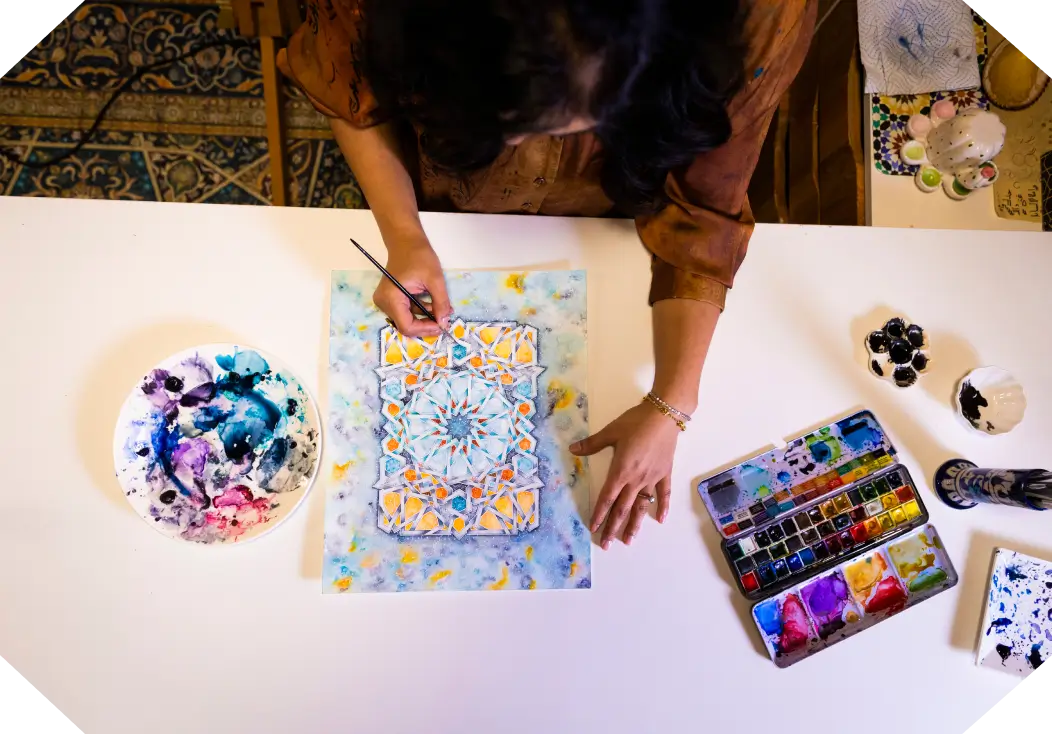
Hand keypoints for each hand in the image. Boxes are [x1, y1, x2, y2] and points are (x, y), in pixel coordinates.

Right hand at [372, 238, 452, 336]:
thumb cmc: (419, 255)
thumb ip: (440, 303)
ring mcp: (385, 301)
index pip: (407, 326)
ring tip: (443, 311)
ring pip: (407, 319)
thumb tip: (444, 323)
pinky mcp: (391, 298)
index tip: (441, 325)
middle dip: (426, 325)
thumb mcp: (435, 279)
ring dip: (425, 318)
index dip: (425, 329)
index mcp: (391, 298)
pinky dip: (420, 311)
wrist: (405, 241)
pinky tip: (434, 306)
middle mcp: (384, 303)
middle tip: (444, 320)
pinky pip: (406, 311)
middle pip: (406, 325)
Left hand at [570, 402, 678, 547]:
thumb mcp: (611, 432)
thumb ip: (592, 444)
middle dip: (613, 527)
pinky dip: (662, 506)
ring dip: (635, 524)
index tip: (594, 528)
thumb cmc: (636, 422)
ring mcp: (652, 478)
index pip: (607, 498)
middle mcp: (636, 480)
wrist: (664, 415)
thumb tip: (573, 449)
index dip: (600, 514)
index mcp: (620, 471)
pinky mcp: (665, 473)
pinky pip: (663, 494)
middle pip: (623, 508)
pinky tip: (660, 519)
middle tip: (607, 544)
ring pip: (642, 506)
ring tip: (629, 540)